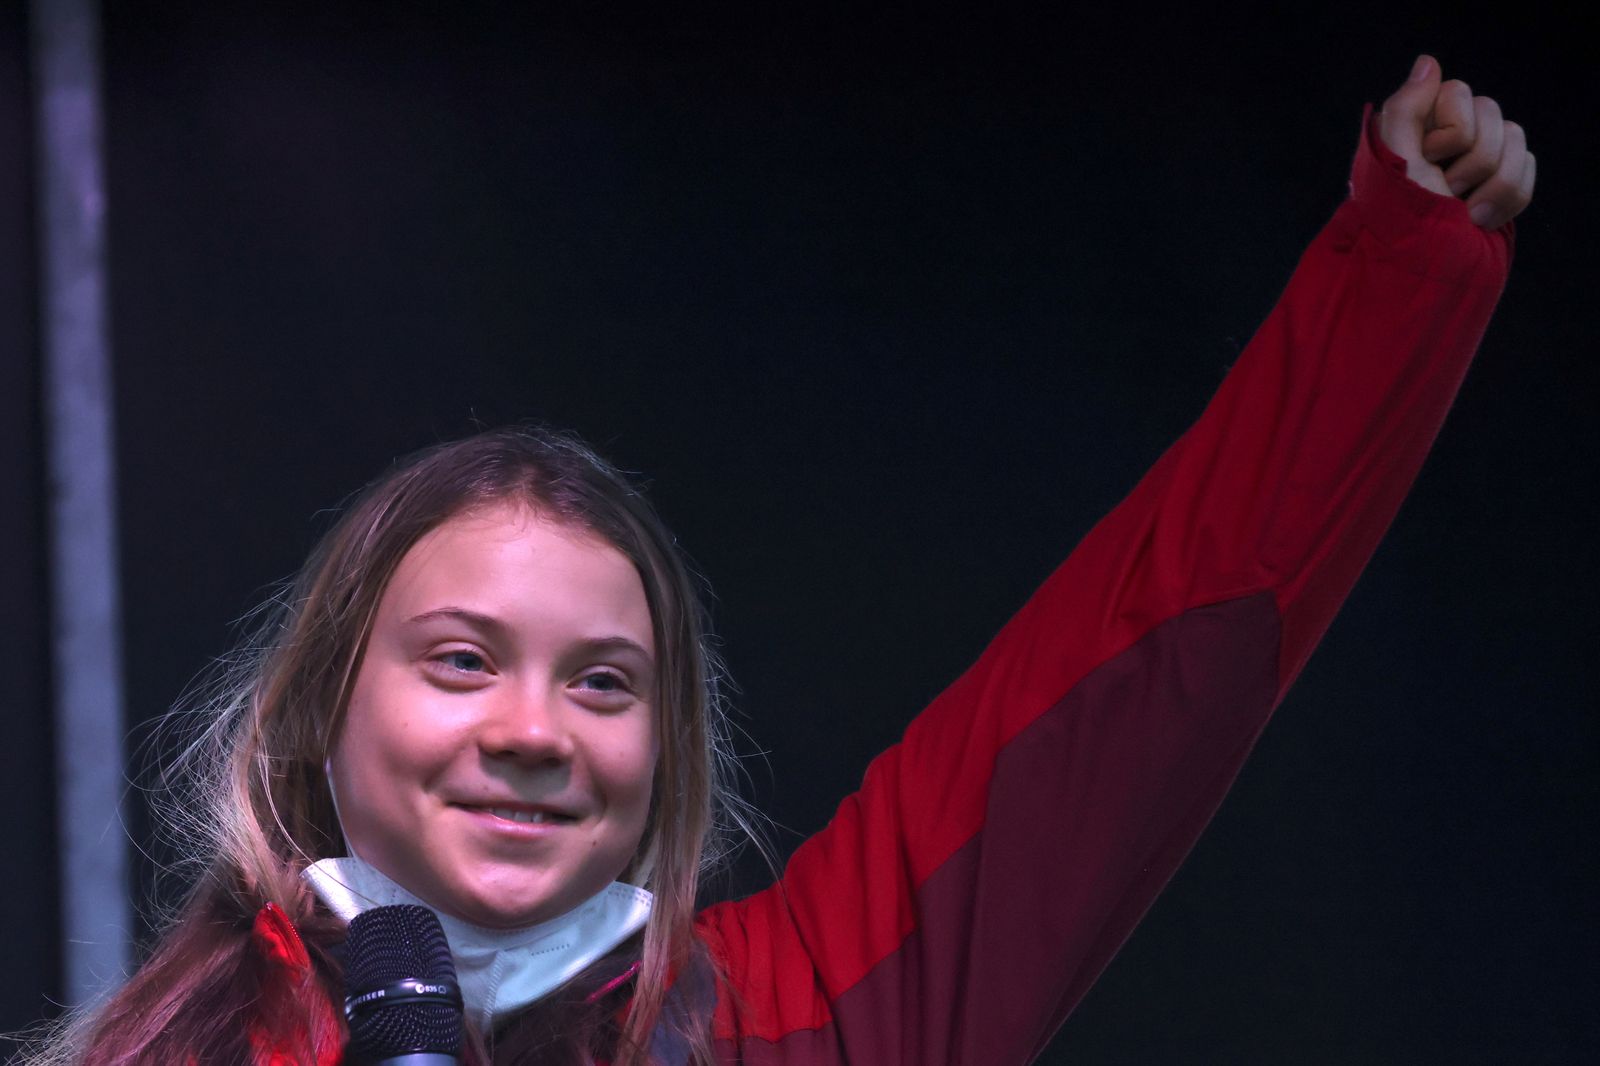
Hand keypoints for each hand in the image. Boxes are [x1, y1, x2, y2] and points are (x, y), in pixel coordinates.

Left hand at [1378, 55, 1534, 229]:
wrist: (1428, 272)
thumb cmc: (1402, 218)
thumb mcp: (1394, 161)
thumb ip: (1405, 109)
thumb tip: (1428, 62)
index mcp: (1417, 128)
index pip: (1458, 92)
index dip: (1451, 128)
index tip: (1428, 160)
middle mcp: (1447, 139)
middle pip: (1492, 112)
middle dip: (1473, 159)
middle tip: (1446, 192)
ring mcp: (1478, 162)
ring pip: (1516, 138)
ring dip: (1493, 182)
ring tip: (1464, 213)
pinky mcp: (1501, 186)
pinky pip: (1529, 167)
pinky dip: (1509, 198)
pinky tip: (1482, 220)